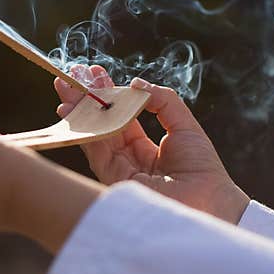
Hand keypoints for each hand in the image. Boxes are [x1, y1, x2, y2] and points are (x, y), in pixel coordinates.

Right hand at [55, 65, 248, 223]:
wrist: (209, 200)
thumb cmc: (202, 167)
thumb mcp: (184, 125)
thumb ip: (162, 100)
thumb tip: (135, 83)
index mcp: (146, 150)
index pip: (120, 118)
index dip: (108, 95)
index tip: (94, 73)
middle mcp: (128, 161)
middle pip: (102, 126)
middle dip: (85, 100)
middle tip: (70, 76)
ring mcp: (118, 171)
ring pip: (93, 135)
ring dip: (77, 110)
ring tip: (64, 85)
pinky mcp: (112, 180)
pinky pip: (95, 150)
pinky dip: (82, 129)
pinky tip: (71, 110)